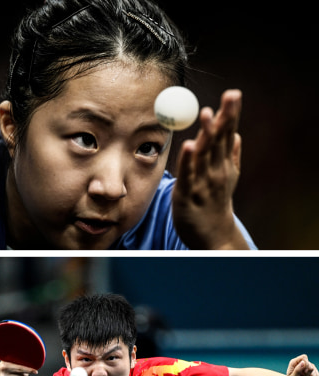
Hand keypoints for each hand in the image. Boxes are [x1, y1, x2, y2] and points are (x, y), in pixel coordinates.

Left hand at [172, 89, 248, 248]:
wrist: (212, 236)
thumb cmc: (217, 203)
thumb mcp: (227, 177)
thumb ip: (230, 156)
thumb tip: (235, 134)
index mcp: (224, 164)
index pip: (228, 134)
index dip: (230, 115)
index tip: (234, 94)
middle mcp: (216, 171)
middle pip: (219, 140)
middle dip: (223, 118)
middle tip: (229, 96)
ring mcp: (202, 182)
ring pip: (205, 154)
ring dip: (207, 134)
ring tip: (207, 114)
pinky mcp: (186, 194)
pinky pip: (187, 175)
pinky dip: (188, 160)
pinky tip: (189, 145)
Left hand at [285, 354, 317, 375]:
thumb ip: (298, 369)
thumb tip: (303, 362)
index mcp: (295, 362)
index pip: (304, 357)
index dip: (305, 364)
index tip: (302, 371)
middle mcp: (302, 363)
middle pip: (310, 365)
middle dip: (307, 372)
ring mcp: (308, 367)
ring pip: (314, 370)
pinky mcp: (313, 372)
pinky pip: (317, 375)